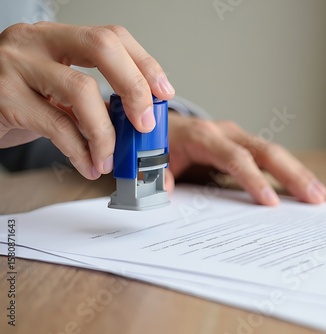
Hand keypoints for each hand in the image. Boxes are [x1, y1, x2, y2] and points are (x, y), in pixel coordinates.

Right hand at [0, 22, 174, 178]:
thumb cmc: (18, 97)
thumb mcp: (57, 89)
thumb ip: (93, 99)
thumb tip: (138, 123)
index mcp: (57, 37)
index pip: (111, 36)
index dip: (144, 63)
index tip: (163, 91)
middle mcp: (36, 42)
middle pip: (101, 47)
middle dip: (134, 87)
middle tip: (145, 122)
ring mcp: (17, 66)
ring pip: (81, 91)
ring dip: (106, 133)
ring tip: (109, 157)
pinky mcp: (4, 97)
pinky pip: (57, 126)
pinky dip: (81, 151)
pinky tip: (88, 164)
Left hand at [165, 113, 325, 205]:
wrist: (158, 123)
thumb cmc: (157, 143)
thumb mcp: (150, 158)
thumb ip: (156, 174)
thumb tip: (165, 191)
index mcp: (202, 136)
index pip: (234, 157)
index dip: (253, 179)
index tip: (270, 202)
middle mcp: (225, 132)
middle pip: (265, 151)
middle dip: (291, 174)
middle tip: (314, 197)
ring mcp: (237, 137)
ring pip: (273, 152)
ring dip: (297, 173)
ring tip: (319, 194)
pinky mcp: (242, 144)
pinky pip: (268, 157)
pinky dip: (288, 171)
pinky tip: (304, 186)